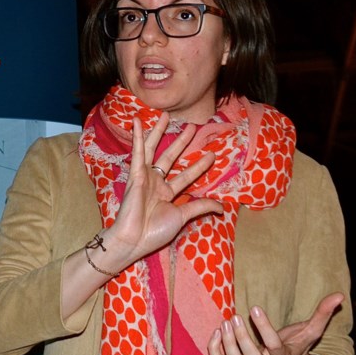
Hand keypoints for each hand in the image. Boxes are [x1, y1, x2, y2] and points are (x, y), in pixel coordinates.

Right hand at [102, 113, 224, 267]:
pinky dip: (138, 136)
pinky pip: (138, 152)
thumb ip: (199, 207)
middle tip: (192, 126)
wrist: (133, 238)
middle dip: (181, 142)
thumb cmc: (154, 231)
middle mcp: (156, 182)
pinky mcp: (135, 174)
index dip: (199, 166)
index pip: (186, 175)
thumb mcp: (182, 217)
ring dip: (159, 132)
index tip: (212, 154)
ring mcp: (145, 177)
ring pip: (154, 149)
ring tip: (166, 116)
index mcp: (167, 193)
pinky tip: (138, 121)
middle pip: (170, 157)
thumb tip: (222, 207)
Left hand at [207, 292, 344, 354]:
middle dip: (242, 339)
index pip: (274, 346)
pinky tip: (216, 331)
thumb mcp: (310, 331)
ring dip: (227, 344)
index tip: (255, 307)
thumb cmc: (295, 345)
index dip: (264, 328)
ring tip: (225, 322)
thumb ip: (323, 314)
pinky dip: (214, 349)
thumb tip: (340, 295)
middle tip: (235, 317)